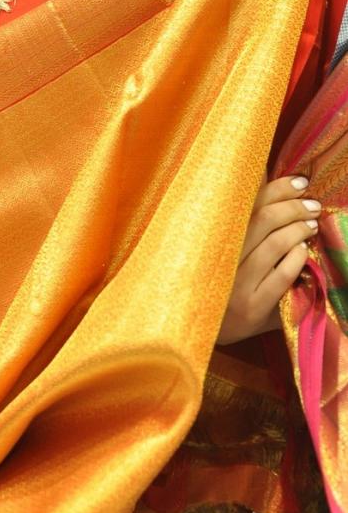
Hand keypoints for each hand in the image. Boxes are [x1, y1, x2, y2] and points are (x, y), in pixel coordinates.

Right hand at [217, 175, 318, 344]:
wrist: (200, 330)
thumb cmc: (216, 283)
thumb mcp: (221, 252)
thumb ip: (241, 225)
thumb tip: (271, 186)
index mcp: (213, 237)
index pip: (247, 203)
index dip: (277, 188)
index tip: (299, 182)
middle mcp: (222, 257)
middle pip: (263, 218)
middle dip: (293, 207)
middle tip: (312, 204)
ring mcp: (237, 284)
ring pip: (275, 243)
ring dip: (299, 229)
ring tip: (311, 225)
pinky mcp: (253, 307)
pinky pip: (282, 275)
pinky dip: (297, 258)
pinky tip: (303, 251)